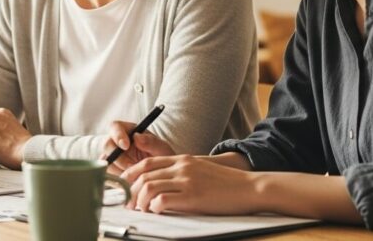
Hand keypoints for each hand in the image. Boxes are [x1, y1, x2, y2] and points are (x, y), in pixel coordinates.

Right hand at [102, 120, 174, 172]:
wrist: (163, 178)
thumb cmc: (163, 159)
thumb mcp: (162, 149)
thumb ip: (151, 142)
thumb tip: (136, 137)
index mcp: (129, 131)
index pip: (115, 127)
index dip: (117, 135)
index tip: (126, 146)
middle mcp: (118, 143)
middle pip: (107, 145)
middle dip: (119, 158)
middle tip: (132, 166)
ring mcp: (113, 157)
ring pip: (106, 162)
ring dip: (120, 170)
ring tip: (136, 175)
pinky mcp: (112, 171)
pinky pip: (108, 175)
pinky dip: (118, 179)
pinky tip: (131, 181)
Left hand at [122, 154, 258, 214]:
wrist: (249, 187)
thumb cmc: (225, 183)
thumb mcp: (199, 170)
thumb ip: (180, 173)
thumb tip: (161, 186)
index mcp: (181, 159)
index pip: (146, 163)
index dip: (130, 175)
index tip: (123, 187)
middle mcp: (181, 166)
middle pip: (143, 175)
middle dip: (130, 191)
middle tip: (129, 205)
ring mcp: (186, 180)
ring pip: (149, 187)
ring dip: (140, 201)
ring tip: (142, 211)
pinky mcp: (193, 195)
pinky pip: (163, 200)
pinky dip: (155, 207)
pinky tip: (157, 212)